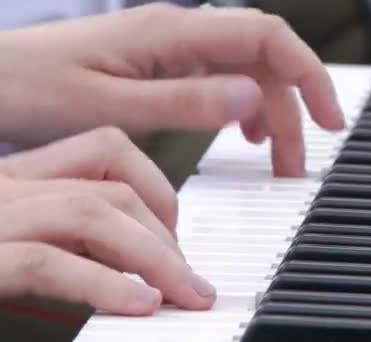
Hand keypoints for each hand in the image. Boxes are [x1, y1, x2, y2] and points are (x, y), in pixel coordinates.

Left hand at [0, 4, 343, 176]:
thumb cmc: (30, 87)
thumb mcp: (109, 105)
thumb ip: (184, 100)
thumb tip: (250, 95)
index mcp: (171, 32)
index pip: (267, 37)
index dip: (309, 74)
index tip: (330, 119)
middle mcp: (179, 32)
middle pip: (264, 60)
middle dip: (292, 110)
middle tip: (296, 165)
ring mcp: (174, 48)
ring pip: (247, 73)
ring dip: (271, 114)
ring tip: (274, 160)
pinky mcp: (165, 65)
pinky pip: (222, 81)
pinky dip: (243, 109)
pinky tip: (242, 135)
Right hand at [0, 127, 214, 315]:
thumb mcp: (22, 252)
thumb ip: (74, 249)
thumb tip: (139, 273)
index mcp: (20, 178)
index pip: (108, 152)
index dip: (158, 193)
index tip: (176, 239)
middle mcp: (6, 187)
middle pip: (113, 188)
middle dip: (165, 235)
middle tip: (189, 279)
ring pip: (92, 212)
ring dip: (152, 255)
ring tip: (180, 292)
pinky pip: (48, 262)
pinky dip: (105, 284)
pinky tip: (141, 303)